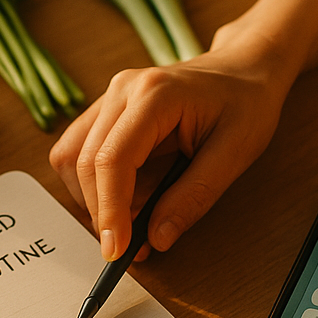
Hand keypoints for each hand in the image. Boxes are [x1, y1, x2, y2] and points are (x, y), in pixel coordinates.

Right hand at [48, 22, 293, 260]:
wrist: (245, 68)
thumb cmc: (246, 102)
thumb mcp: (235, 153)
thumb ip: (194, 197)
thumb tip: (157, 237)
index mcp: (155, 95)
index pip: (112, 159)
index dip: (110, 210)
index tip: (116, 250)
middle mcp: (122, 91)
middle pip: (84, 163)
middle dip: (101, 213)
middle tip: (129, 248)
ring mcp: (110, 98)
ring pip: (71, 159)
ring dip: (93, 199)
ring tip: (131, 222)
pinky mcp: (107, 112)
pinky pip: (80, 153)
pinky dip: (96, 186)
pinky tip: (126, 199)